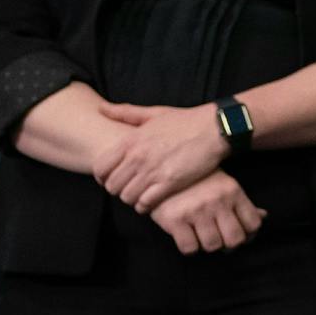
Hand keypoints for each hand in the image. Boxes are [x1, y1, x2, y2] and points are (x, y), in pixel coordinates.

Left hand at [92, 102, 229, 213]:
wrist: (215, 128)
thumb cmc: (185, 121)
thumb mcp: (154, 113)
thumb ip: (126, 112)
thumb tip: (101, 108)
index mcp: (131, 141)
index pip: (101, 168)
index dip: (103, 177)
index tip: (113, 178)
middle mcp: (138, 157)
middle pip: (112, 186)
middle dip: (117, 189)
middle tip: (128, 187)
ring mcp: (153, 171)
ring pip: (127, 196)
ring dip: (131, 198)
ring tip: (140, 195)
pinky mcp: (170, 183)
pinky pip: (145, 203)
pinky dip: (144, 206)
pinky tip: (150, 201)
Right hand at [149, 169, 265, 254]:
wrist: (162, 169)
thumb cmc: (198, 180)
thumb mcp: (224, 185)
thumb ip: (243, 204)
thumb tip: (263, 217)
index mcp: (233, 192)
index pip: (253, 225)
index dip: (248, 235)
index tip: (238, 234)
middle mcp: (217, 202)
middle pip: (235, 240)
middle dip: (229, 245)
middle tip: (220, 239)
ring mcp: (196, 211)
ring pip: (213, 246)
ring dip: (208, 245)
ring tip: (202, 236)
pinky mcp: (175, 220)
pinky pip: (189, 249)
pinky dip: (190, 248)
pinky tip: (187, 237)